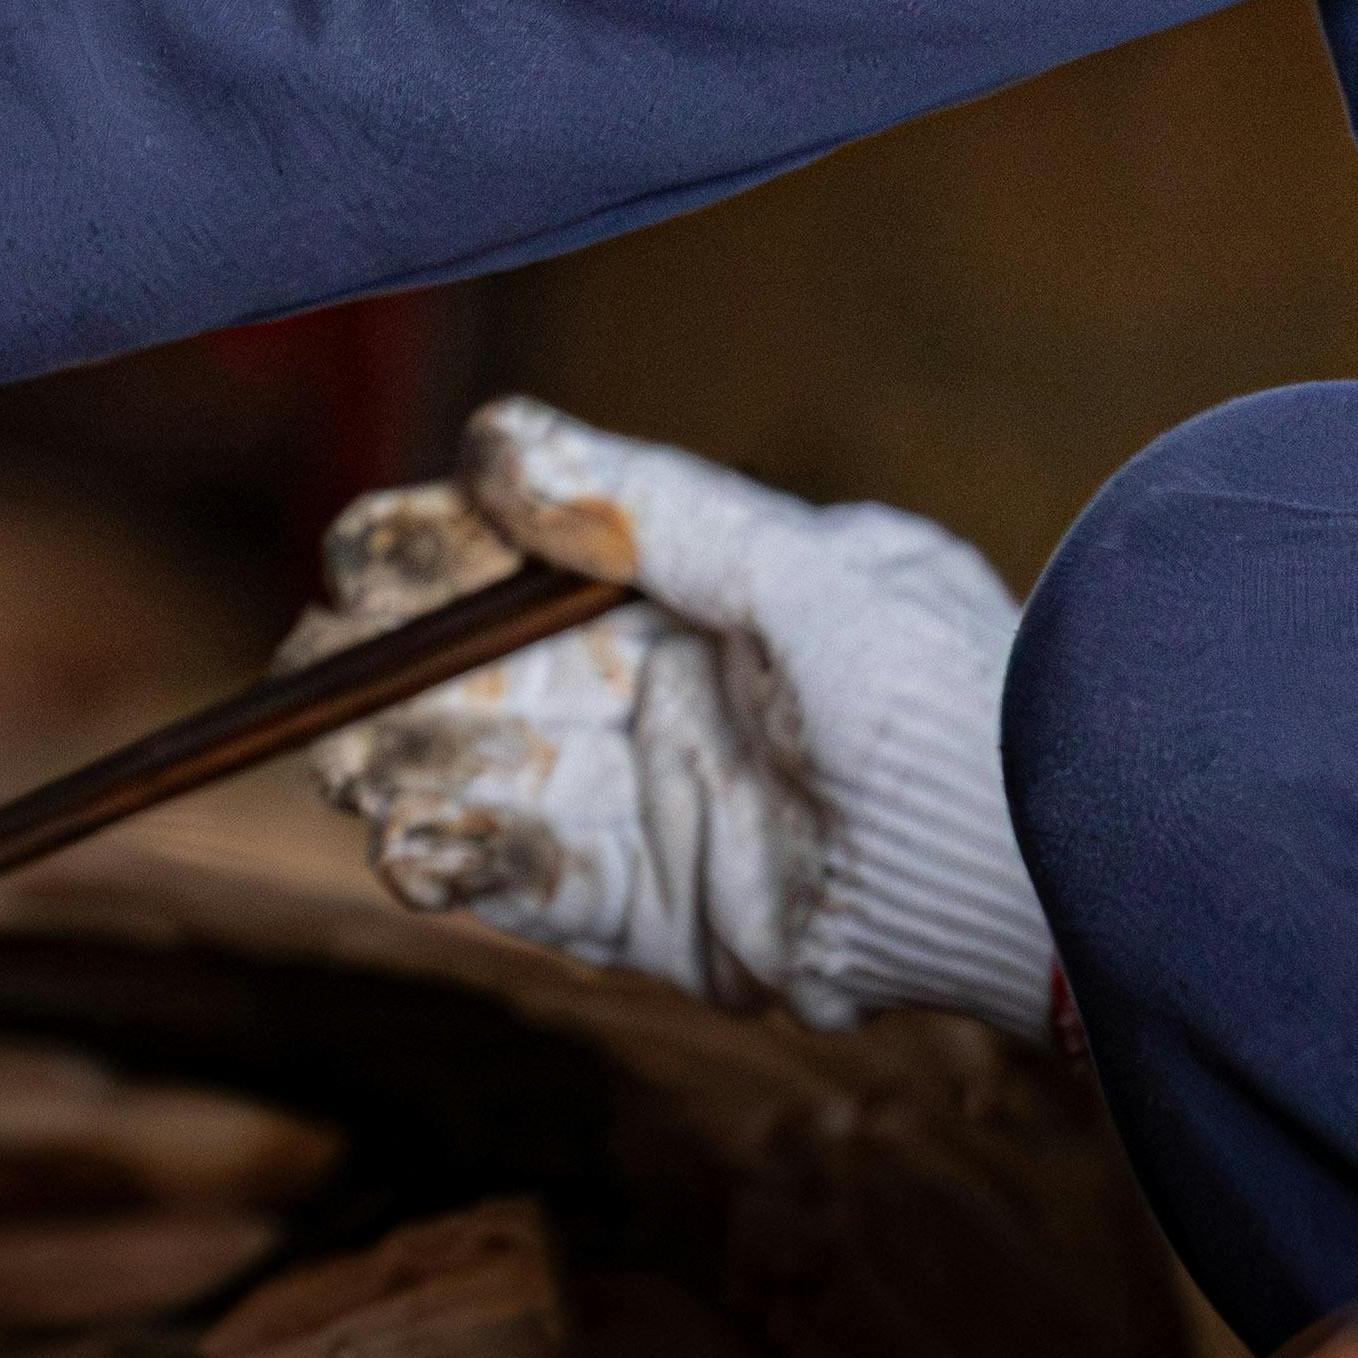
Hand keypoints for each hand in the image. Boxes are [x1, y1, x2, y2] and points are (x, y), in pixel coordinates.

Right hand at [291, 398, 1047, 1032]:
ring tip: (347, 766)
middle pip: (484, 675)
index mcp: (704, 598)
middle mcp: (668, 698)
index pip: (532, 565)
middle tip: (314, 675)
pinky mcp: (658, 916)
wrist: (1044, 876)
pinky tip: (410, 848)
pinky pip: (534, 885)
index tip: (360, 554)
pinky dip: (461, 865)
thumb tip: (494, 440)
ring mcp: (658, 808)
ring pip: (491, 778)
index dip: (437, 558)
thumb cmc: (955, 702)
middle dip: (388, 672)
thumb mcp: (811, 577)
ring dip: (406, 770)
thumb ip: (654, 511)